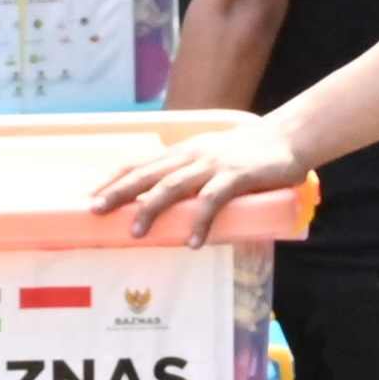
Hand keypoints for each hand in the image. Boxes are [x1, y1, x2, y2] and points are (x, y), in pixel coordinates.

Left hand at [87, 113, 311, 238]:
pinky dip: (201, 220)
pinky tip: (193, 242)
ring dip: (152, 208)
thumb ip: (191, 175)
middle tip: (95, 210)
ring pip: (174, 185)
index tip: (90, 195)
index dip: (115, 178)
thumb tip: (167, 203)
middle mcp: (192, 156)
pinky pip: (214, 200)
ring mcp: (214, 165)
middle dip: (120, 192)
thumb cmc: (248, 152)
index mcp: (183, 152)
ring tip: (135, 232)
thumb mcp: (211, 158)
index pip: (141, 162)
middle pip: (149, 174)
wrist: (287, 138)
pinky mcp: (237, 176)